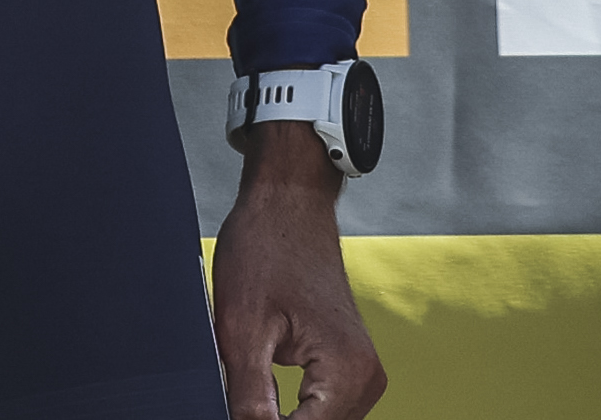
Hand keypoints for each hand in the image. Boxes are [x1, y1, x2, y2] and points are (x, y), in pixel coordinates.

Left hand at [213, 130, 384, 419]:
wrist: (288, 203)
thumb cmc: (266, 248)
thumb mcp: (242, 329)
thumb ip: (249, 399)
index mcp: (347, 372)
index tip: (234, 415)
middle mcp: (366, 378)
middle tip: (238, 403)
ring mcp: (361, 374)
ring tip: (247, 399)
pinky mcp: (348, 367)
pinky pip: (320, 412)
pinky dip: (291, 413)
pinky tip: (260, 401)